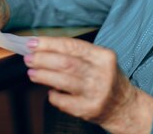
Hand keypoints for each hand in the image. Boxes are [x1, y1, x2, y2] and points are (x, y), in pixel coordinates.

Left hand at [24, 37, 152, 133]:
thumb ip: (76, 54)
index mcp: (103, 57)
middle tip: (28, 58)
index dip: (49, 43)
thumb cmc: (106, 79)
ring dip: (43, 75)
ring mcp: (96, 92)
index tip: (32, 43)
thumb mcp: (99, 61)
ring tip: (32, 73)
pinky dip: (53, 95)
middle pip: (66, 63)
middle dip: (42, 59)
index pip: (72, 46)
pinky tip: (50, 92)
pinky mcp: (89, 109)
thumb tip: (43, 48)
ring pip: (63, 81)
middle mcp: (101, 74)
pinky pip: (64, 101)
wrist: (124, 106)